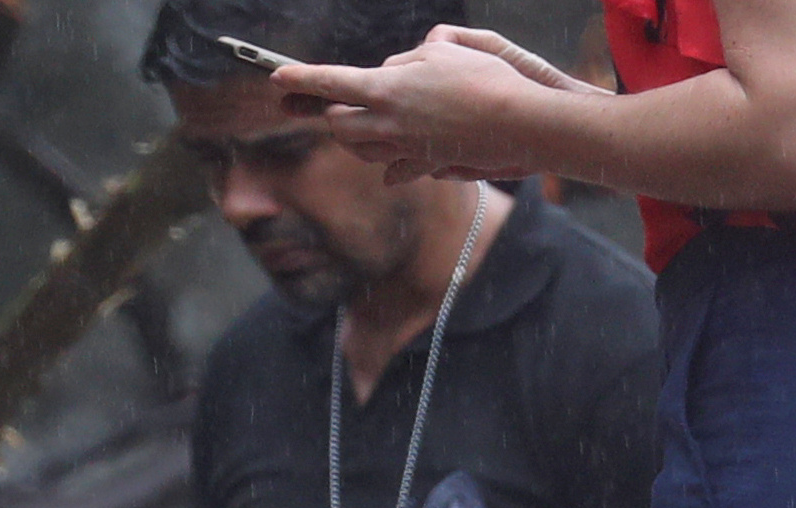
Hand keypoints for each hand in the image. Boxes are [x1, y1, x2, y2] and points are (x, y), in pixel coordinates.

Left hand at [263, 25, 586, 181]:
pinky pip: (394, 170)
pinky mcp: (426, 165)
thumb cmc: (484, 78)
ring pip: (362, 149)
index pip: (332, 82)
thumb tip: (393, 70)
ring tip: (359, 125)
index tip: (276, 79)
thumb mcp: (444, 49)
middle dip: (332, 114)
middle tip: (329, 105)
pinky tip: (390, 162)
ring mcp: (406, 149)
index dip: (301, 79)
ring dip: (356, 137)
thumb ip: (410, 58)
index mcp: (387, 88)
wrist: (519, 123)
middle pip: (340, 124)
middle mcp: (389, 124)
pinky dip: (388, 162)